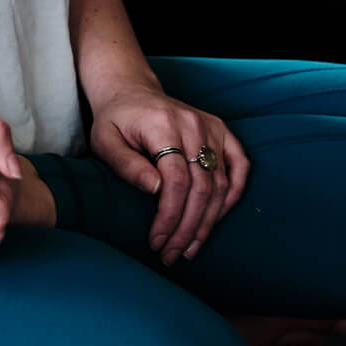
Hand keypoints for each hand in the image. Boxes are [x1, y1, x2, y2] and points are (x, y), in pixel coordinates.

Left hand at [88, 83, 249, 265]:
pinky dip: (233, 195)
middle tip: (173, 255)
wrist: (131, 90)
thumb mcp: (105, 141)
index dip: (170, 216)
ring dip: (208, 221)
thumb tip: (155, 190)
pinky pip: (240, 165)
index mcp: (163, 126)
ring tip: (190, 248)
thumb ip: (127, 165)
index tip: (157, 242)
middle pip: (201, 187)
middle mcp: (192, 125)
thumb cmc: (115, 120)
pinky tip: (217, 219)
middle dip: (188, 228)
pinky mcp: (221, 129)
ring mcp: (210, 126)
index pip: (176, 181)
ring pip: (221, 183)